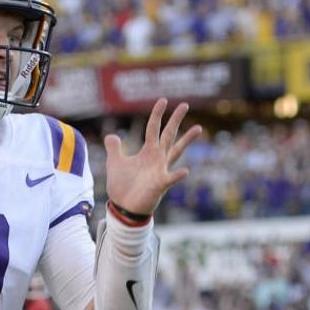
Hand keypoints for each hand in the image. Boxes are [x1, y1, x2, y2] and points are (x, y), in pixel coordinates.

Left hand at [104, 99, 202, 219]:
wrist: (124, 209)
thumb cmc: (122, 187)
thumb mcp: (115, 164)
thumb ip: (114, 149)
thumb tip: (111, 135)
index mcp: (148, 152)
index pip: (153, 129)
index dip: (157, 115)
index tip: (163, 100)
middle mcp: (157, 159)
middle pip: (169, 135)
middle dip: (175, 120)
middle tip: (185, 104)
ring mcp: (161, 171)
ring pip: (176, 152)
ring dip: (186, 140)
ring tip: (198, 128)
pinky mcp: (160, 186)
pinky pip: (171, 179)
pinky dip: (177, 175)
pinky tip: (185, 171)